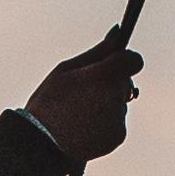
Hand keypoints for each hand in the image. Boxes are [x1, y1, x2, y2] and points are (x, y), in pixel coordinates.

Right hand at [21, 35, 138, 168]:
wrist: (41, 143)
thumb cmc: (49, 101)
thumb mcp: (67, 70)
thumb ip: (98, 52)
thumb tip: (117, 32)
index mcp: (104, 76)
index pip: (134, 60)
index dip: (125, 60)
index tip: (113, 64)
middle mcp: (116, 96)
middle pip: (124, 82)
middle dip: (110, 84)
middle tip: (83, 92)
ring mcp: (119, 118)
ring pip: (119, 104)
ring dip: (105, 104)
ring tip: (78, 113)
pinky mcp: (118, 136)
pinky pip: (116, 123)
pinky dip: (104, 124)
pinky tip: (83, 127)